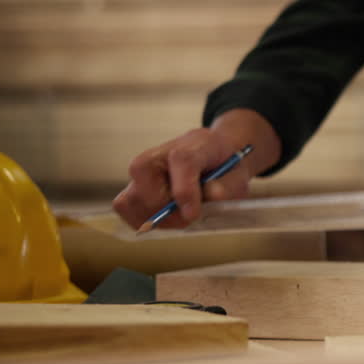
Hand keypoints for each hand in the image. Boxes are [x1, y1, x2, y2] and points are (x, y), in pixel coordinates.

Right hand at [113, 110, 277, 228]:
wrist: (216, 153)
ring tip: (178, 217)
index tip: (193, 215)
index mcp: (193, 144)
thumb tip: (210, 196)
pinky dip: (143, 218)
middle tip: (190, 217)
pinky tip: (166, 217)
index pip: (182, 162)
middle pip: (146, 186)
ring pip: (130, 200)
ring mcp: (142, 168)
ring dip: (153, 217)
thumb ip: (227, 186)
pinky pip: (125, 206)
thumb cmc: (226, 166)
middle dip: (167, 212)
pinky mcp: (134, 183)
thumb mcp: (238, 176)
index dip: (185, 191)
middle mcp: (160, 154)